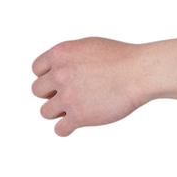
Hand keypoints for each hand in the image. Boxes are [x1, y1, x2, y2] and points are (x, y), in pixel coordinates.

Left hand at [31, 37, 145, 135]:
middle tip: (70, 94)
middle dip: (52, 93)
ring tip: (76, 107)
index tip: (60, 80)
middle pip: (37, 91)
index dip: (48, 75)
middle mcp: (60, 74)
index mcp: (60, 53)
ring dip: (59, 111)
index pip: (36, 69)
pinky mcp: (79, 116)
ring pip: (45, 112)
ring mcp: (68, 96)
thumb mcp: (88, 46)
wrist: (140, 72)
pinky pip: (59, 130)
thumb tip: (54, 71)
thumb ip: (68, 58)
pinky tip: (77, 123)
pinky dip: (66, 129)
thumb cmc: (121, 57)